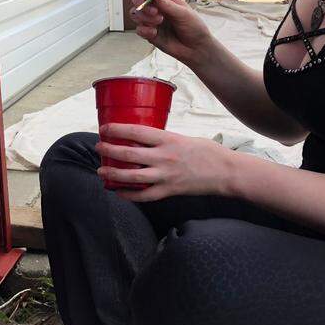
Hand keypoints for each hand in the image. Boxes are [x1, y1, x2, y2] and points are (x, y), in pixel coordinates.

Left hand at [95, 125, 235, 200]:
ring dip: (113, 174)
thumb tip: (142, 139)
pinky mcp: (169, 191)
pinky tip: (118, 192)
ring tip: (101, 171)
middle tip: (99, 147)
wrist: (226, 172)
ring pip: (132, 177)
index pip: (136, 132)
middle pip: (129, 154)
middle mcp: (164, 157)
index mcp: (168, 140)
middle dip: (109, 150)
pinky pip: (144, 196)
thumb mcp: (183, 138)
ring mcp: (166, 176)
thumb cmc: (207, 152)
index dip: (117, 130)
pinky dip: (128, 195)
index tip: (105, 128)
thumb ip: (163, 140)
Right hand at [129, 0, 213, 64]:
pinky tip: (155, 33)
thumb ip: (167, 5)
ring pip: (135, 13)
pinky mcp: (148, 33)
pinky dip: (145, 30)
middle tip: (154, 11)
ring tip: (159, 22)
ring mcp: (151, 20)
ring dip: (145, 18)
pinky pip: (138, 29)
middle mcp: (156, 7)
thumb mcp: (183, 13)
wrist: (195, 48)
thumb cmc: (194, 27)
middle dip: (140, 2)